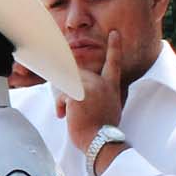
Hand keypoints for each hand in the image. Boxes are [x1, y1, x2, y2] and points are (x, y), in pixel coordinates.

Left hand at [56, 30, 125, 148]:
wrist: (101, 142)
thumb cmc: (101, 130)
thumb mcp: (107, 109)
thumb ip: (99, 96)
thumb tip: (82, 94)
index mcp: (111, 87)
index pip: (114, 63)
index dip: (114, 48)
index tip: (115, 33)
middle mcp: (102, 84)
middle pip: (77, 73)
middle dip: (66, 87)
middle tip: (66, 105)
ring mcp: (91, 87)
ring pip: (67, 83)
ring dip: (63, 98)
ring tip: (68, 113)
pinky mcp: (79, 94)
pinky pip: (61, 94)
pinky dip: (60, 106)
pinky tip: (65, 116)